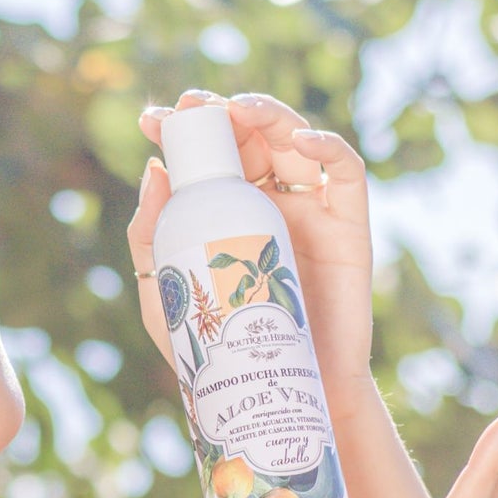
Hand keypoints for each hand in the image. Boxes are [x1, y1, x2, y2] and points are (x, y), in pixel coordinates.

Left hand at [128, 88, 376, 418]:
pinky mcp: (347, 226)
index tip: (151, 120)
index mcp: (225, 213)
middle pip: (250, 138)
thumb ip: (149, 241)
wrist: (277, 389)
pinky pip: (345, 173)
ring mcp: (308, 210)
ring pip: (294, 141)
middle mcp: (268, 203)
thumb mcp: (166, 299)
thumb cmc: (219, 350)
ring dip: (268, 113)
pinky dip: (327, 145)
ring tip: (237, 110)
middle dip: (220, 113)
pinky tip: (298, 140)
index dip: (184, 129)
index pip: (208, 156)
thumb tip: (153, 173)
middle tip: (189, 107)